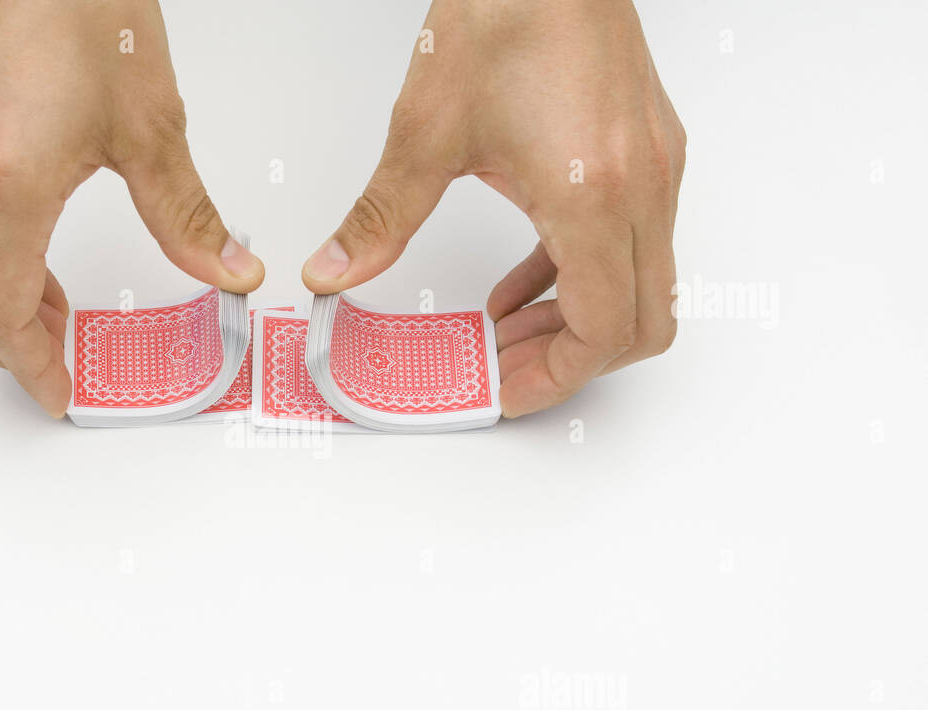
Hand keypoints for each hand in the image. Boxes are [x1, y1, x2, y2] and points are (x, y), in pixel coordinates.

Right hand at [0, 0, 263, 416]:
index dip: (33, 368)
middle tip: (61, 357)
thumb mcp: (150, 123)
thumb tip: (228, 271)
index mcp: (0, 185)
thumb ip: (187, 215)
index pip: (2, 315)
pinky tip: (30, 252)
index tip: (62, 392)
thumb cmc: (82, 1)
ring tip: (55, 309)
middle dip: (1, 352)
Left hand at [302, 0, 684, 417]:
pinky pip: (630, 243)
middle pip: (639, 323)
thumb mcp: (426, 131)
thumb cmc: (510, 10)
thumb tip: (337, 271)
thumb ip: (381, 217)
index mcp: (594, 196)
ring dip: (577, 321)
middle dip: (571, 361)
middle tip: (505, 369)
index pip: (602, 332)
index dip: (555, 378)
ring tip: (505, 331)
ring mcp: (654, 170)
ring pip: (641, 286)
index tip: (505, 390)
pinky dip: (580, 275)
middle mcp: (642, 189)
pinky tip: (523, 279)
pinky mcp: (647, 152)